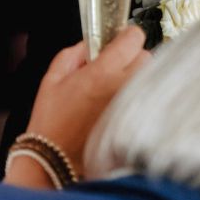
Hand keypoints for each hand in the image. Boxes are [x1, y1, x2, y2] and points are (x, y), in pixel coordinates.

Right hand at [23, 26, 148, 178]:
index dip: (126, 36)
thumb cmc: (52, 126)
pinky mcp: (139, 122)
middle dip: (131, 59)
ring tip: (115, 91)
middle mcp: (123, 87)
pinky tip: (121, 107)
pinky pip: (148, 99)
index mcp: (102, 73)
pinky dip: (139, 98)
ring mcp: (135, 105)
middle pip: (145, 56)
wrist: (57, 163)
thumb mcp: (51, 82)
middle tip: (114, 69)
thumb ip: (71, 55)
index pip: (133, 38)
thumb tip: (88, 44)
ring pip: (149, 78)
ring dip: (137, 79)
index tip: (120, 40)